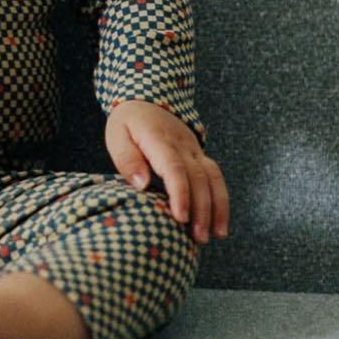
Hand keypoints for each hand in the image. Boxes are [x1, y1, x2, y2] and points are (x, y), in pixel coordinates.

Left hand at [105, 100, 229, 244]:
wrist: (146, 100)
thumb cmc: (127, 124)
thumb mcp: (117, 136)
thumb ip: (127, 160)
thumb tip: (142, 185)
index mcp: (158, 138)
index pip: (174, 167)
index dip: (180, 193)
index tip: (181, 217)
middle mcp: (181, 144)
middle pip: (197, 177)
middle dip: (201, 209)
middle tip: (197, 238)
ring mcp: (194, 149)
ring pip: (212, 178)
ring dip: (216, 207)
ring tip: (213, 236)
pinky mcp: (199, 156)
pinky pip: (216, 177)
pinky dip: (221, 200)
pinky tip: (219, 223)